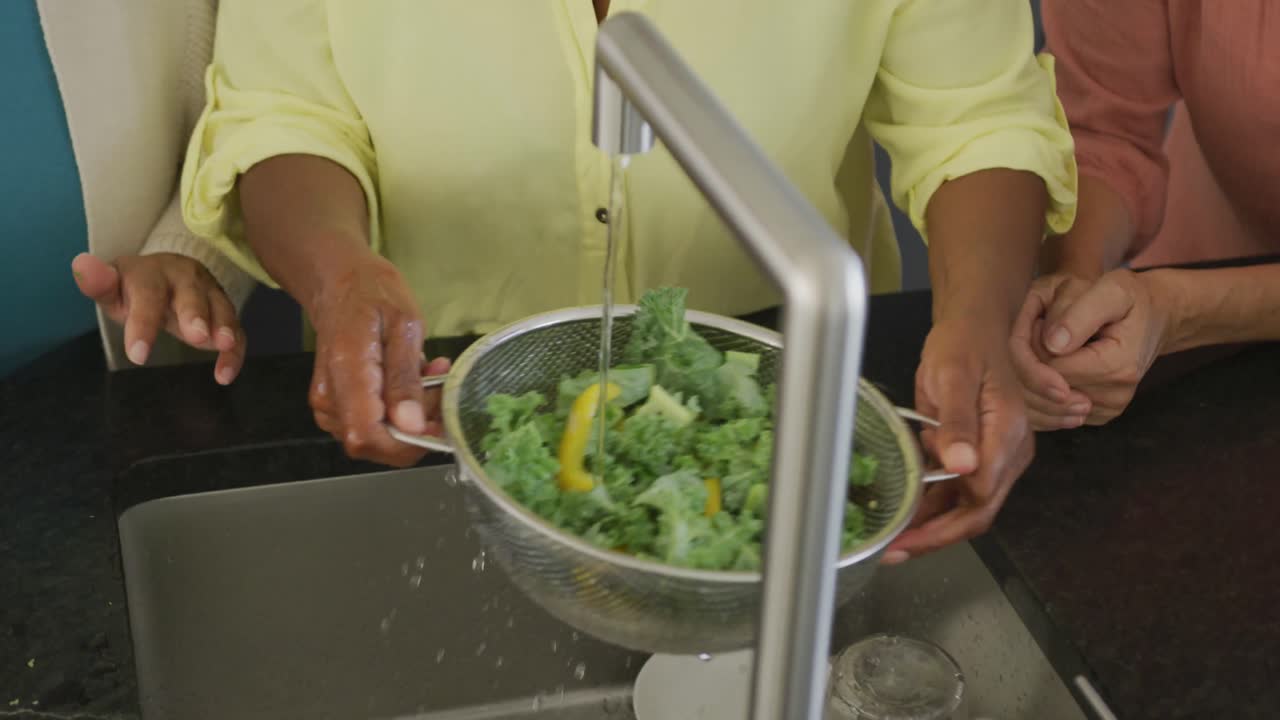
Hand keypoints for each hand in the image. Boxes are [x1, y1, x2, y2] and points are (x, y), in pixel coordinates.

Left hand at [72, 252, 245, 383]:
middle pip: (191, 294)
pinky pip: (236, 330)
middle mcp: (185, 278)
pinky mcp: (225, 311)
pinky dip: (235, 351)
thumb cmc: (137, 288)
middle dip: (196, 314)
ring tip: (224, 345)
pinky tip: (225, 374)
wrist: (169, 273)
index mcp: (152, 273)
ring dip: (224, 326)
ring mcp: (209, 293)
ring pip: (221, 307)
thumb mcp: (114, 286)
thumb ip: (99, 282)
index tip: (137, 355)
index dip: (144, 323)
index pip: (148, 294)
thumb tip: (82, 265)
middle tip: (197, 337)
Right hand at [306, 256, 450, 466]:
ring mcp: (329, 405)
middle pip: (375, 443)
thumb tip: (411, 425)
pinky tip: (412, 383)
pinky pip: (373, 425)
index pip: (366, 436)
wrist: (341, 284)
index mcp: (346, 371)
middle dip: (417, 427)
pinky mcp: (337, 407)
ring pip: (378, 437)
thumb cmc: (373, 294)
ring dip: (413, 417)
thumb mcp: (405, 325)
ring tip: (429, 375)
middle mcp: (329, 397)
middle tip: (439, 386)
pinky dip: (400, 412)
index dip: (405, 445)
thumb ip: (406, 378)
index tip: (437, 424)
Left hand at [884, 317, 1033, 563]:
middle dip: (936, 536)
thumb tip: (962, 466)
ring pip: (967, 506)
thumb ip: (957, 422)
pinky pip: (959, 490)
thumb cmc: (964, 346)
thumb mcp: (954, 376)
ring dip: (932, 524)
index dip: (943, 525)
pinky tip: (905, 510)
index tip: (907, 537)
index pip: (980, 496)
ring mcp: (996, 456)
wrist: (973, 329)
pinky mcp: (982, 455)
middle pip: (977, 511)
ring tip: (893, 538)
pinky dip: (933, 504)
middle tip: (894, 551)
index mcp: (1006, 434)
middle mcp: (1008, 453)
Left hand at [1018, 269, 1172, 426]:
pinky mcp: (1096, 414)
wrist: (1155, 318)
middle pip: (1045, 387)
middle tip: (1042, 328)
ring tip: (1052, 343)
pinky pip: (1052, 410)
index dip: (1034, 344)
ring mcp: (1105, 410)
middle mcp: (1115, 397)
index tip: (1040, 320)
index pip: (1052, 367)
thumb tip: (1053, 345)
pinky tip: (1055, 362)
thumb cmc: (1130, 300)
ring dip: (1034, 372)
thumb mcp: (1112, 290)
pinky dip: (1042, 388)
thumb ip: (1080, 314)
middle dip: (1031, 358)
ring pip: (1044, 401)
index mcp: (1119, 367)